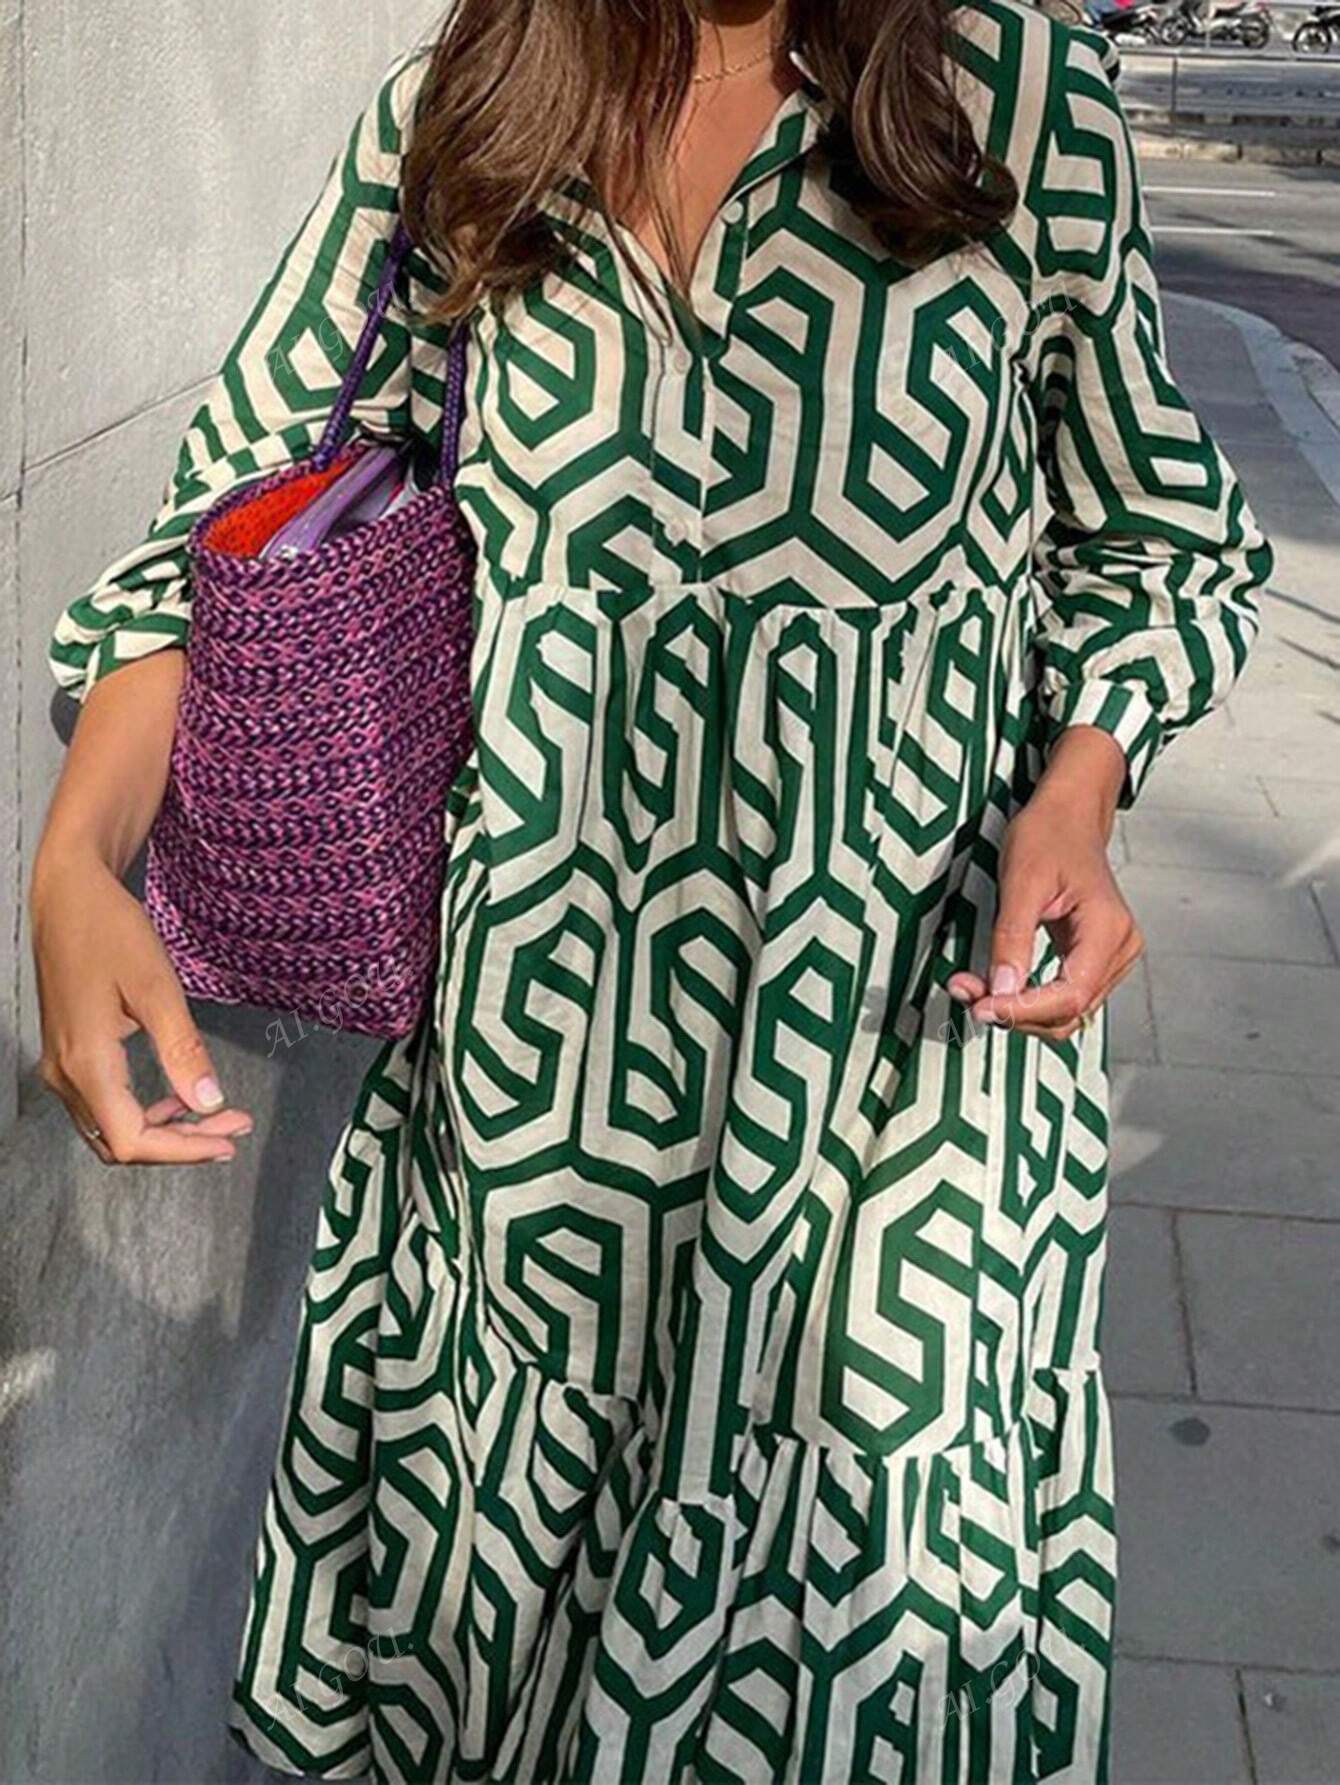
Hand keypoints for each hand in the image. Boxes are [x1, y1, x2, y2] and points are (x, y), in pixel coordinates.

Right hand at [31, 847, 252, 1165]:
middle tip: (233, 1126)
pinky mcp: (68, 1053)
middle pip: (122, 1141)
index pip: (132, 1139)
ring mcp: (61, 1065)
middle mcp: (65, 1073)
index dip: (183, 1150)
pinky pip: (103, 1104)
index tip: (228, 1140)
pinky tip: (177, 1097)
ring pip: (112, 1127)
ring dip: (164, 1130)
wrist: (68, 894)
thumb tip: (209, 1100)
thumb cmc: (108, 930)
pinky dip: (143, 1111)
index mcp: (85, 1061)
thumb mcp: (156, 986)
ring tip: (216, 1116)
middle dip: (180, 1143)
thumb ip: (182, 1049)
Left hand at [946, 727, 1143, 1042]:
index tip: (981, 1007)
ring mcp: (1111, 957)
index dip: (1023, 1010)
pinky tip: (994, 984)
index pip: (1070, 995)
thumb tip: (1002, 991)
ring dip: (1017, 1009)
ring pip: (1064, 1010)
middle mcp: (1119, 949)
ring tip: (972, 988)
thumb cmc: (1049, 836)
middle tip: (966, 993)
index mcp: (1109, 929)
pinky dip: (1026, 997)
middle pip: (1067, 1011)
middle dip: (1015, 1012)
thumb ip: (1012, 939)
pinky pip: (1062, 994)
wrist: (1068, 815)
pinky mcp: (1094, 959)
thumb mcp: (1021, 882)